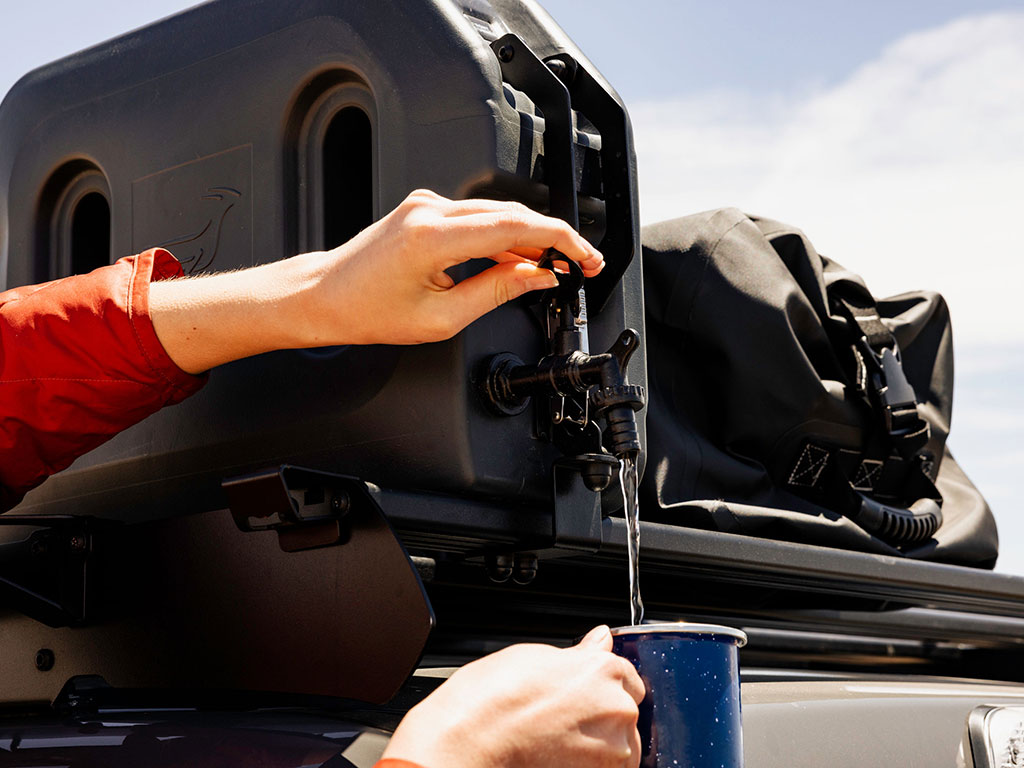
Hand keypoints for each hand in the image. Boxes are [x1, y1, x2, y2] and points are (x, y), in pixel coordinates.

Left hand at [295, 189, 603, 345]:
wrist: (323, 296)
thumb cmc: (367, 311)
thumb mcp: (442, 318)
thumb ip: (498, 292)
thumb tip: (539, 277)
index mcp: (433, 237)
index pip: (516, 226)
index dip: (560, 240)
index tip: (585, 257)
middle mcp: (430, 210)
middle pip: (512, 215)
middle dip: (553, 239)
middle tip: (580, 266)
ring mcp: (427, 205)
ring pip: (497, 214)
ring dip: (530, 238)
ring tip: (556, 267)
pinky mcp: (425, 209)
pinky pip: (477, 217)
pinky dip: (503, 236)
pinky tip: (520, 258)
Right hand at [382, 626, 643, 767]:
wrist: (470, 740)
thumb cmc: (491, 698)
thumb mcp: (534, 656)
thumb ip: (578, 654)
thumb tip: (600, 640)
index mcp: (604, 669)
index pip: (627, 676)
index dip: (602, 685)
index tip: (583, 694)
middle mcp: (617, 707)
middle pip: (625, 712)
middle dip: (600, 715)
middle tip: (560, 718)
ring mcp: (613, 749)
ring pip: (619, 746)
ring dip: (598, 745)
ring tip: (556, 741)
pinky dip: (589, 764)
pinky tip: (557, 757)